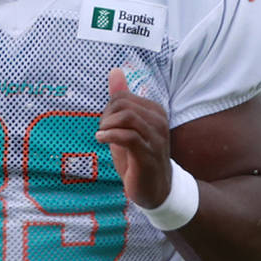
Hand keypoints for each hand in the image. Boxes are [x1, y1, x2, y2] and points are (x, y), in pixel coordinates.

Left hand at [95, 68, 171, 207]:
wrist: (156, 189)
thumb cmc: (138, 155)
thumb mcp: (127, 125)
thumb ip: (121, 98)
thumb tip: (114, 70)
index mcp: (154, 111)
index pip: (123, 96)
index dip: (108, 108)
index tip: (106, 124)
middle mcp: (158, 121)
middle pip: (123, 104)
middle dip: (106, 116)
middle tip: (103, 131)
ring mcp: (155, 138)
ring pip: (126, 116)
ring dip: (107, 126)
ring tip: (102, 136)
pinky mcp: (148, 154)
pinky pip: (127, 136)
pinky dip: (109, 136)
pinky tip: (102, 141)